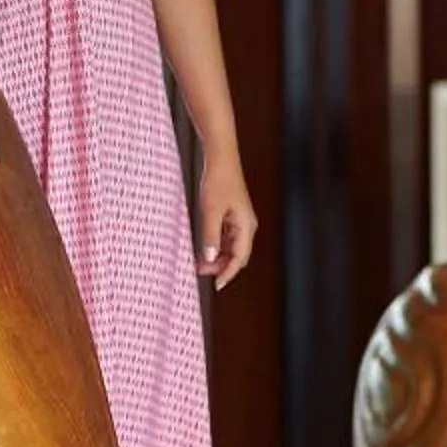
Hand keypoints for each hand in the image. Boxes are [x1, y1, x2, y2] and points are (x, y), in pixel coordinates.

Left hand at [196, 159, 257, 287]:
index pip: (240, 258)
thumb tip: (209, 258)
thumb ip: (210, 236)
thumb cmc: (218, 182)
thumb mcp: (211, 211)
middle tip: (201, 271)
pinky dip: (217, 246)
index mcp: (246, 226)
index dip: (228, 273)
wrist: (221, 161)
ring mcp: (240, 221)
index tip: (216, 285)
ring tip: (200, 262)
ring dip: (218, 257)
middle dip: (221, 266)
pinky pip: (227, 238)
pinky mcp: (233, 216)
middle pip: (237, 255)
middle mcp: (247, 226)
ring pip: (232, 248)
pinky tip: (204, 248)